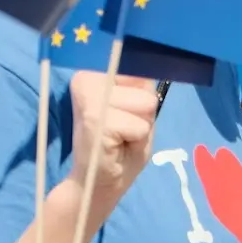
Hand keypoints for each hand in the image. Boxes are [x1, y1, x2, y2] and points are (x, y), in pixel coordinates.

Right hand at [68, 72, 157, 199]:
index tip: (125, 114)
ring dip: (141, 127)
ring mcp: (90, 99)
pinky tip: (117, 146)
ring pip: (146, 104)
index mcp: (95, 73)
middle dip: (144, 114)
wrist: (99, 182)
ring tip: (121, 138)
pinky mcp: (95, 120)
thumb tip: (154, 60)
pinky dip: (137, 139)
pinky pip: (140, 125)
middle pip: (146, 90)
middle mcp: (87, 78)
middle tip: (123, 131)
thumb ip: (142, 86)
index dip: (144, 97)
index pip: (141, 71)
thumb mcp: (138, 109)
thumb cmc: (121, 145)